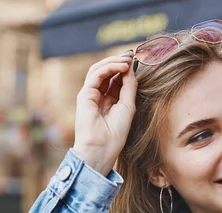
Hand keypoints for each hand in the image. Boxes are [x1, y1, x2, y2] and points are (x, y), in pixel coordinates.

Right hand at [73, 50, 137, 175]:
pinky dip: (109, 68)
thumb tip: (131, 68)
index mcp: (109, 101)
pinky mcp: (84, 94)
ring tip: (128, 60)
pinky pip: (95, 74)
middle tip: (132, 55)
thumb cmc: (116, 133)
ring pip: (99, 70)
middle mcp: (98, 96)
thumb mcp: (128, 106)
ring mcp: (90, 94)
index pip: (115, 78)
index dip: (125, 68)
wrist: (103, 148)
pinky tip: (122, 67)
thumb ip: (129, 87)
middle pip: (107, 72)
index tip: (137, 60)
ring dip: (114, 62)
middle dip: (119, 61)